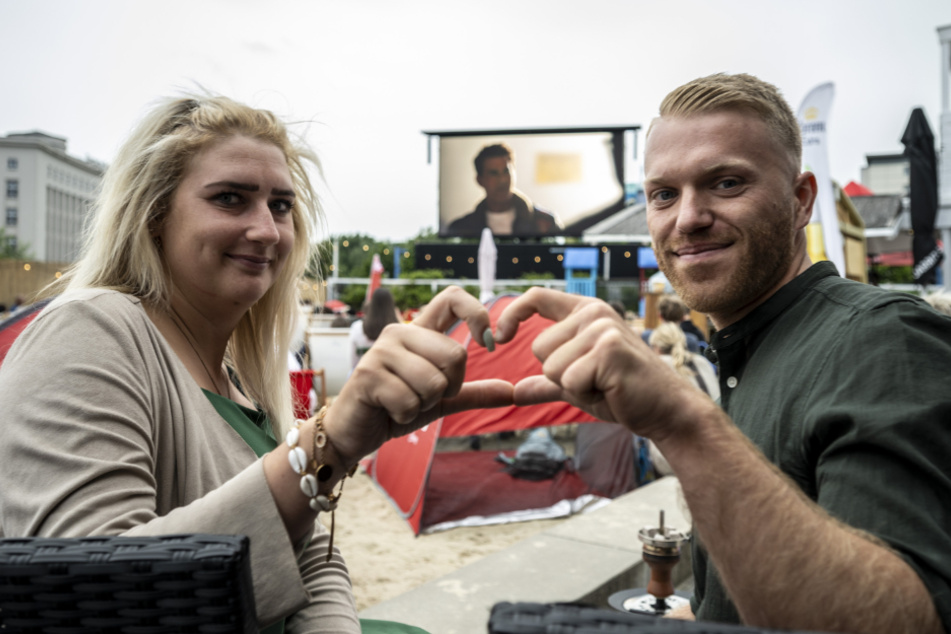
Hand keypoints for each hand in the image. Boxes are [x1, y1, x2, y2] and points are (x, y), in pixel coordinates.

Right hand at [324, 286, 513, 464]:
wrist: (354, 432)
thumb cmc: (394, 409)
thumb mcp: (440, 401)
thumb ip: (473, 393)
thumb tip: (512, 391)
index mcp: (418, 332)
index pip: (452, 298)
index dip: (477, 314)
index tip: (489, 343)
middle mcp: (399, 333)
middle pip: (455, 355)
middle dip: (449, 387)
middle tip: (424, 395)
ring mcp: (381, 351)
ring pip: (435, 382)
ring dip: (424, 403)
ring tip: (402, 401)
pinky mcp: (368, 374)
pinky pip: (411, 400)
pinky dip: (406, 414)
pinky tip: (388, 409)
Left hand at [494, 287, 699, 441]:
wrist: (666, 410)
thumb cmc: (623, 394)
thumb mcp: (577, 385)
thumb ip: (546, 384)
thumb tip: (514, 392)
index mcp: (585, 312)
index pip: (537, 297)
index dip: (512, 314)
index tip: (499, 336)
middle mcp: (594, 313)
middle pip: (539, 348)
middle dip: (560, 374)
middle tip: (596, 379)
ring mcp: (602, 329)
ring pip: (552, 366)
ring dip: (574, 386)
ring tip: (604, 384)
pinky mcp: (608, 350)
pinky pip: (569, 381)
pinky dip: (585, 394)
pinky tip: (611, 390)